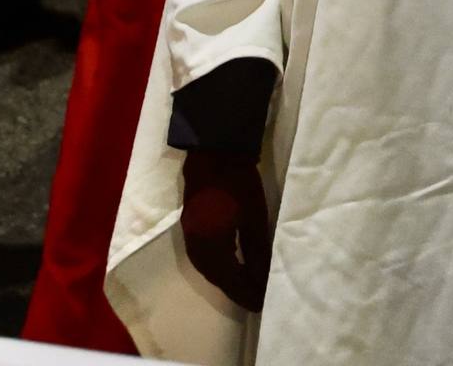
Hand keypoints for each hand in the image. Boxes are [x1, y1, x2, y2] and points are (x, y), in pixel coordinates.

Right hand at [179, 148, 271, 310]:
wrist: (213, 148)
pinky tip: (229, 266)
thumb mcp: (254, 217)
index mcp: (210, 246)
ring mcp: (189, 235)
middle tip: (256, 300)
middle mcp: (195, 246)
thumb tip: (263, 279)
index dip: (247, 294)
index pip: (230, 280)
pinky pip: (203, 257)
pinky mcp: (190, 225)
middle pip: (217, 277)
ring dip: (226, 280)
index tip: (263, 304)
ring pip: (208, 268)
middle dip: (237, 290)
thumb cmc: (238, 182)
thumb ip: (257, 251)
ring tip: (245, 287)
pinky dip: (218, 267)